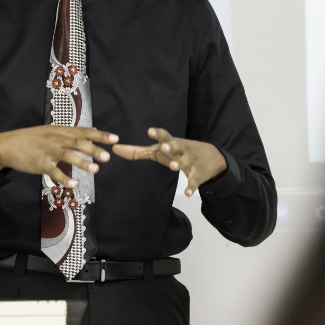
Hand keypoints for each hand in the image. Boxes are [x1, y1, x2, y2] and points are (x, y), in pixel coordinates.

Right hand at [0, 126, 118, 187]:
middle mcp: (56, 138)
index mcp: (60, 130)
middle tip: (108, 156)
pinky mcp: (40, 163)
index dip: (100, 135)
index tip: (115, 138)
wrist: (6, 145)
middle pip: (78, 142)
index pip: (84, 131)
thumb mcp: (50, 130)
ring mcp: (48, 151)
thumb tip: (92, 130)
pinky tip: (74, 185)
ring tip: (96, 169)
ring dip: (82, 163)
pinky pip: (54, 172)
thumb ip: (70, 132)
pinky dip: (64, 179)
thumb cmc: (30, 139)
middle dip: (94, 149)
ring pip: (68, 156)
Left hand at [112, 127, 227, 196]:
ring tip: (173, 167)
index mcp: (170, 143)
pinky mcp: (198, 174)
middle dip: (170, 146)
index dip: (157, 133)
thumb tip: (114, 149)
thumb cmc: (177, 152)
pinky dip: (192, 187)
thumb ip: (137, 151)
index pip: (164, 136)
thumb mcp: (158, 151)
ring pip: (184, 162)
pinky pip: (194, 181)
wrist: (210, 157)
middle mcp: (180, 150)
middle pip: (175, 146)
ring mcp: (190, 162)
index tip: (150, 131)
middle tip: (163, 146)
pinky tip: (188, 193)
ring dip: (178, 164)